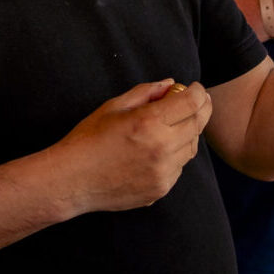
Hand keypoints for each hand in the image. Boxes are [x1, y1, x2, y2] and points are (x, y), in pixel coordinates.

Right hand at [56, 80, 211, 212]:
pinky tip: (159, 150)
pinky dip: (176, 156)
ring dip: (189, 133)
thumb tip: (170, 84)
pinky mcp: (160, 189)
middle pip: (198, 124)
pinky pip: (179, 168)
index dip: (198, 92)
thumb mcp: (113, 107)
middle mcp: (161, 148)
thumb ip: (146, 92)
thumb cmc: (88, 139)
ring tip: (175, 125)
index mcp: (149, 122)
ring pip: (191, 148)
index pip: (191, 103)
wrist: (71, 180)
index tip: (196, 88)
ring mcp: (163, 172)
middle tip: (199, 102)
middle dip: (202, 109)